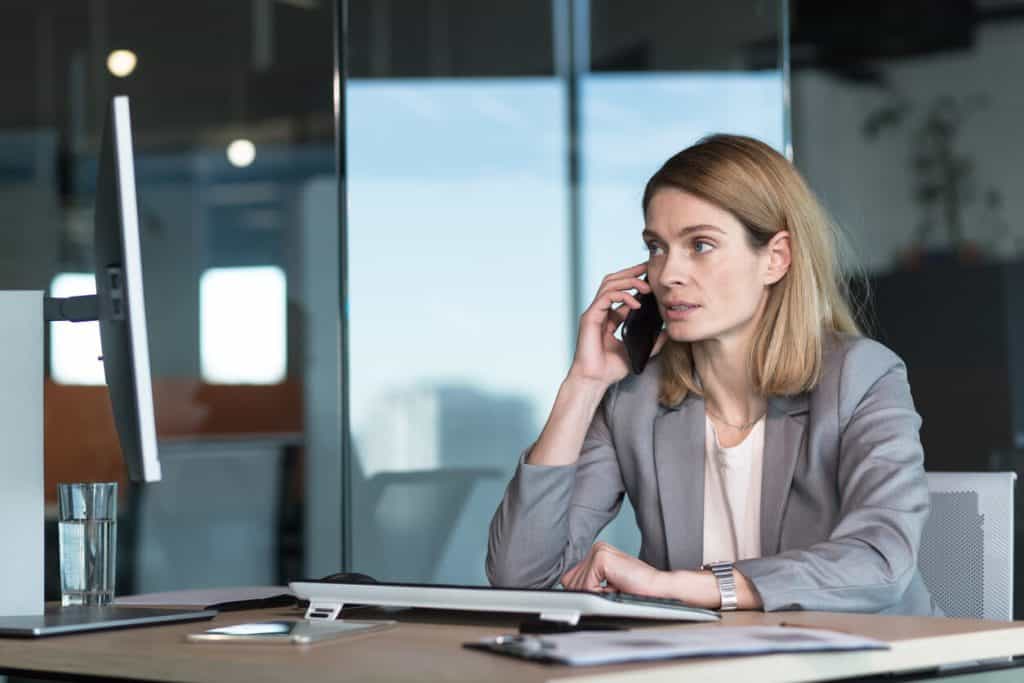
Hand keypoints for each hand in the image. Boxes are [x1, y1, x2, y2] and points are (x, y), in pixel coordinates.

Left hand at [560, 542, 665, 595]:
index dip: (583, 592)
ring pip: (578, 586)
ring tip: (615, 590)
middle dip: (588, 594)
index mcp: (597, 552)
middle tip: (611, 591)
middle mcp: (596, 548)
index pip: (571, 578)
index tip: (600, 594)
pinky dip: (599, 595)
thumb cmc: (637, 590)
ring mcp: (599, 551)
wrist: (658, 590)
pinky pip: (586, 586)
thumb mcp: (607, 586)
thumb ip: (588, 582)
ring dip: (596, 596)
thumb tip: (567, 588)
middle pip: (571, 582)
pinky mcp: (602, 558)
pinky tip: (615, 588)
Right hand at [568, 263, 667, 387]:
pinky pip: (606, 298)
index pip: (621, 291)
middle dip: (631, 272)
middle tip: (647, 268)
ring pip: (608, 284)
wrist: (595, 380)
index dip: (634, 280)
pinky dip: (622, 296)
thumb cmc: (611, 369)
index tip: (650, 274)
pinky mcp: (590, 317)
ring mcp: (594, 313)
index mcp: (609, 317)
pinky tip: (636, 303)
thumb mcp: (638, 351)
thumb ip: (651, 341)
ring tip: (646, 288)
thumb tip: (667, 332)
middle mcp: (600, 311)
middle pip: (613, 281)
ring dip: (628, 281)